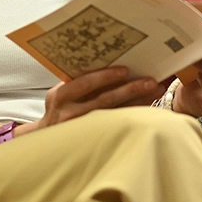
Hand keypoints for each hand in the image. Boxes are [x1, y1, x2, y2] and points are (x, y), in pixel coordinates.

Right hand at [24, 67, 165, 134]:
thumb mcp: (61, 93)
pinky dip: (134, 116)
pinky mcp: (92, 140)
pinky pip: (117, 126)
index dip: (106, 76)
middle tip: (151, 81)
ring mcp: (81, 129)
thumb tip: (112, 61)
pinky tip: (148, 109)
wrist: (46, 139)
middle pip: (105, 100)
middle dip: (130, 89)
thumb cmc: (60, 109)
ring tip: (156, 92)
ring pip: (114, 115)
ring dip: (138, 102)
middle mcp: (70, 113)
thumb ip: (79, 81)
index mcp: (61, 95)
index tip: (125, 70)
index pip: (85, 83)